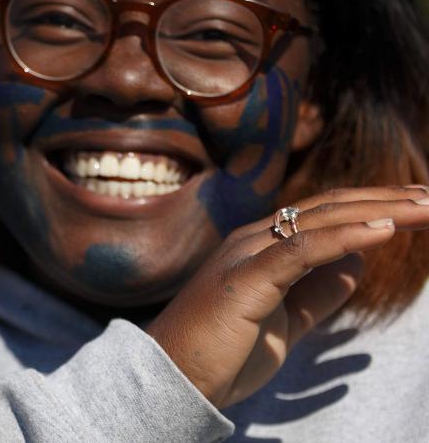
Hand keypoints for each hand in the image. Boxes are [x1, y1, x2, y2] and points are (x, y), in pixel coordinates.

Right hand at [145, 186, 428, 408]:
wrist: (174, 377)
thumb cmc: (223, 352)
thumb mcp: (287, 321)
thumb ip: (318, 291)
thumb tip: (359, 262)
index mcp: (259, 247)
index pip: (321, 215)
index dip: (369, 206)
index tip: (413, 208)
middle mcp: (252, 240)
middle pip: (327, 208)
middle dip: (383, 201)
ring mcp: (246, 255)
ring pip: (319, 220)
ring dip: (376, 211)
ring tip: (422, 209)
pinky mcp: (245, 279)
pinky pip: (302, 250)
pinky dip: (345, 237)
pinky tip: (383, 231)